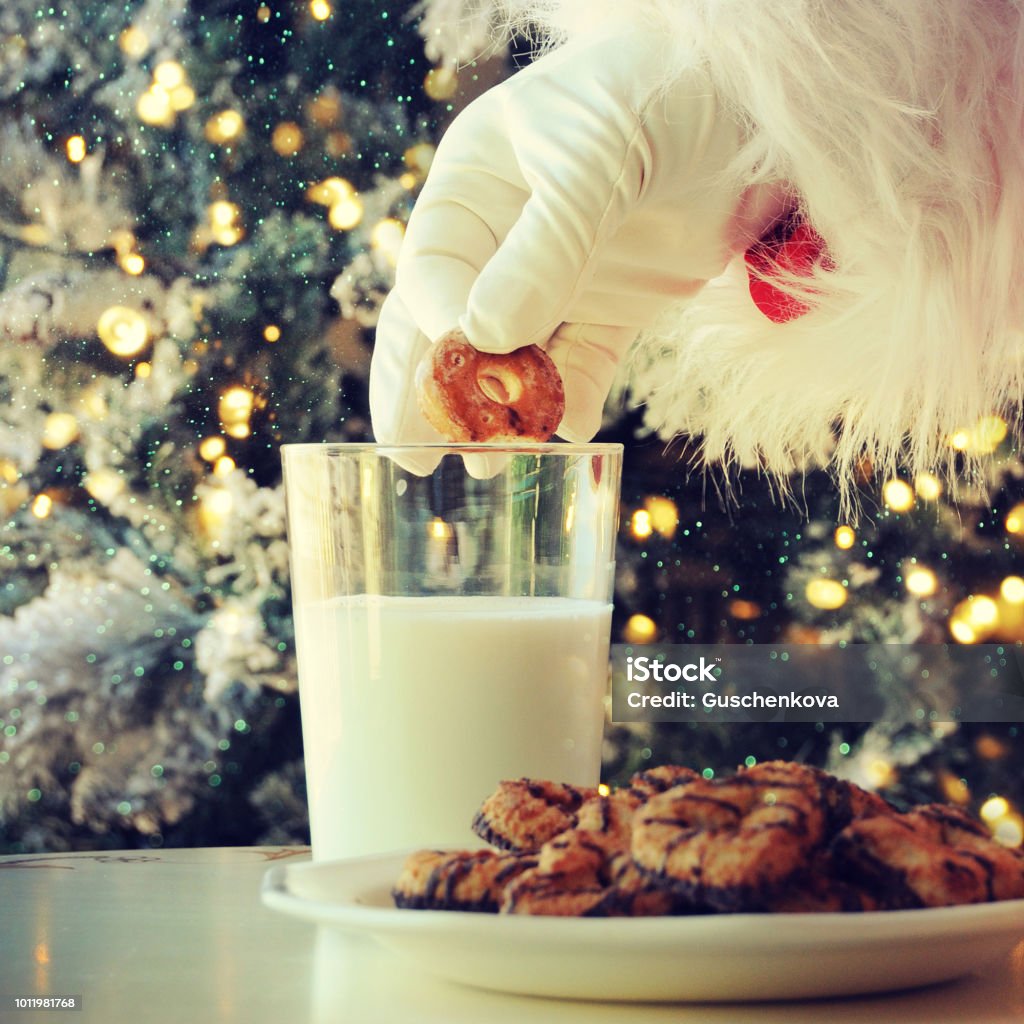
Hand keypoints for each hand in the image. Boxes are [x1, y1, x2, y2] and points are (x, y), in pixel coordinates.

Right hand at [370, 25, 785, 449]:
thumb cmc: (660, 91)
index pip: (433, 270)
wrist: (757, 98)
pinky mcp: (620, 304)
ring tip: (494, 462)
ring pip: (517, 357)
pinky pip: (587, 362)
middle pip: (450, 324)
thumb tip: (482, 336)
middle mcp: (508, 240)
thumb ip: (543, 246)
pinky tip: (573, 427)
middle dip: (432, 392)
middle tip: (417, 458)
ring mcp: (564, 276)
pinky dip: (577, 396)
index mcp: (476, 189)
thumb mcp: (593, 157)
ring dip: (506, 411)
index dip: (440, 319)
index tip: (466, 355)